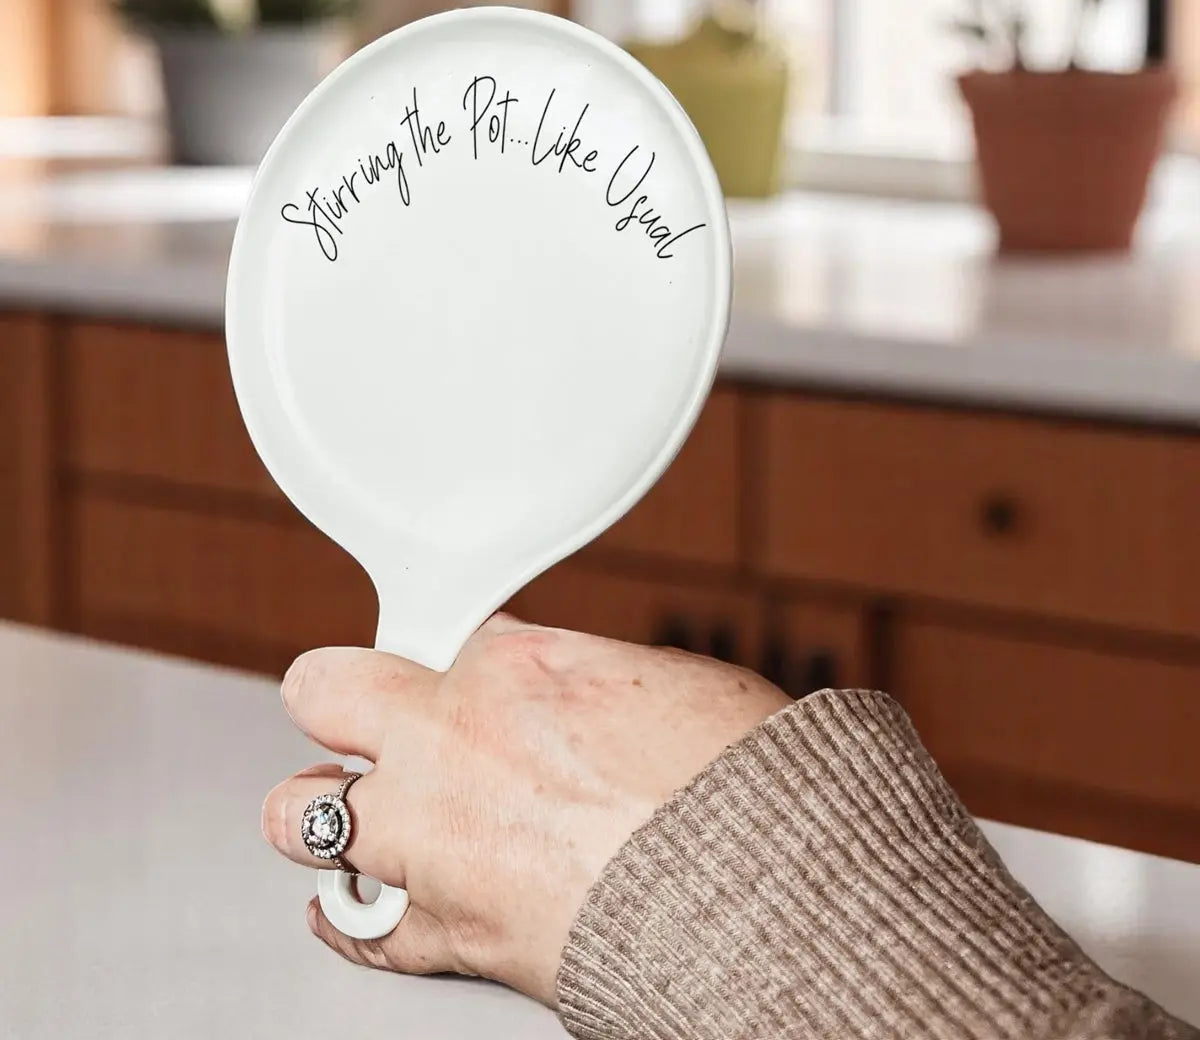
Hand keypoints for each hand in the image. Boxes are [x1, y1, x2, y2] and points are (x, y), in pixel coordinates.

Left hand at [261, 612, 789, 1003]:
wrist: (762, 901)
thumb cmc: (740, 784)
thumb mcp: (665, 683)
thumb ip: (579, 674)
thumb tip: (547, 671)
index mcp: (514, 667)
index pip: (439, 634)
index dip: (454, 659)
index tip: (456, 672)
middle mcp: (453, 742)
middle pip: (325, 691)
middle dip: (338, 699)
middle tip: (358, 715)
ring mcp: (433, 838)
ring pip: (299, 814)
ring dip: (320, 811)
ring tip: (343, 813)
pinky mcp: (446, 933)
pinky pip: (361, 927)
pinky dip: (353, 915)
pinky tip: (345, 902)